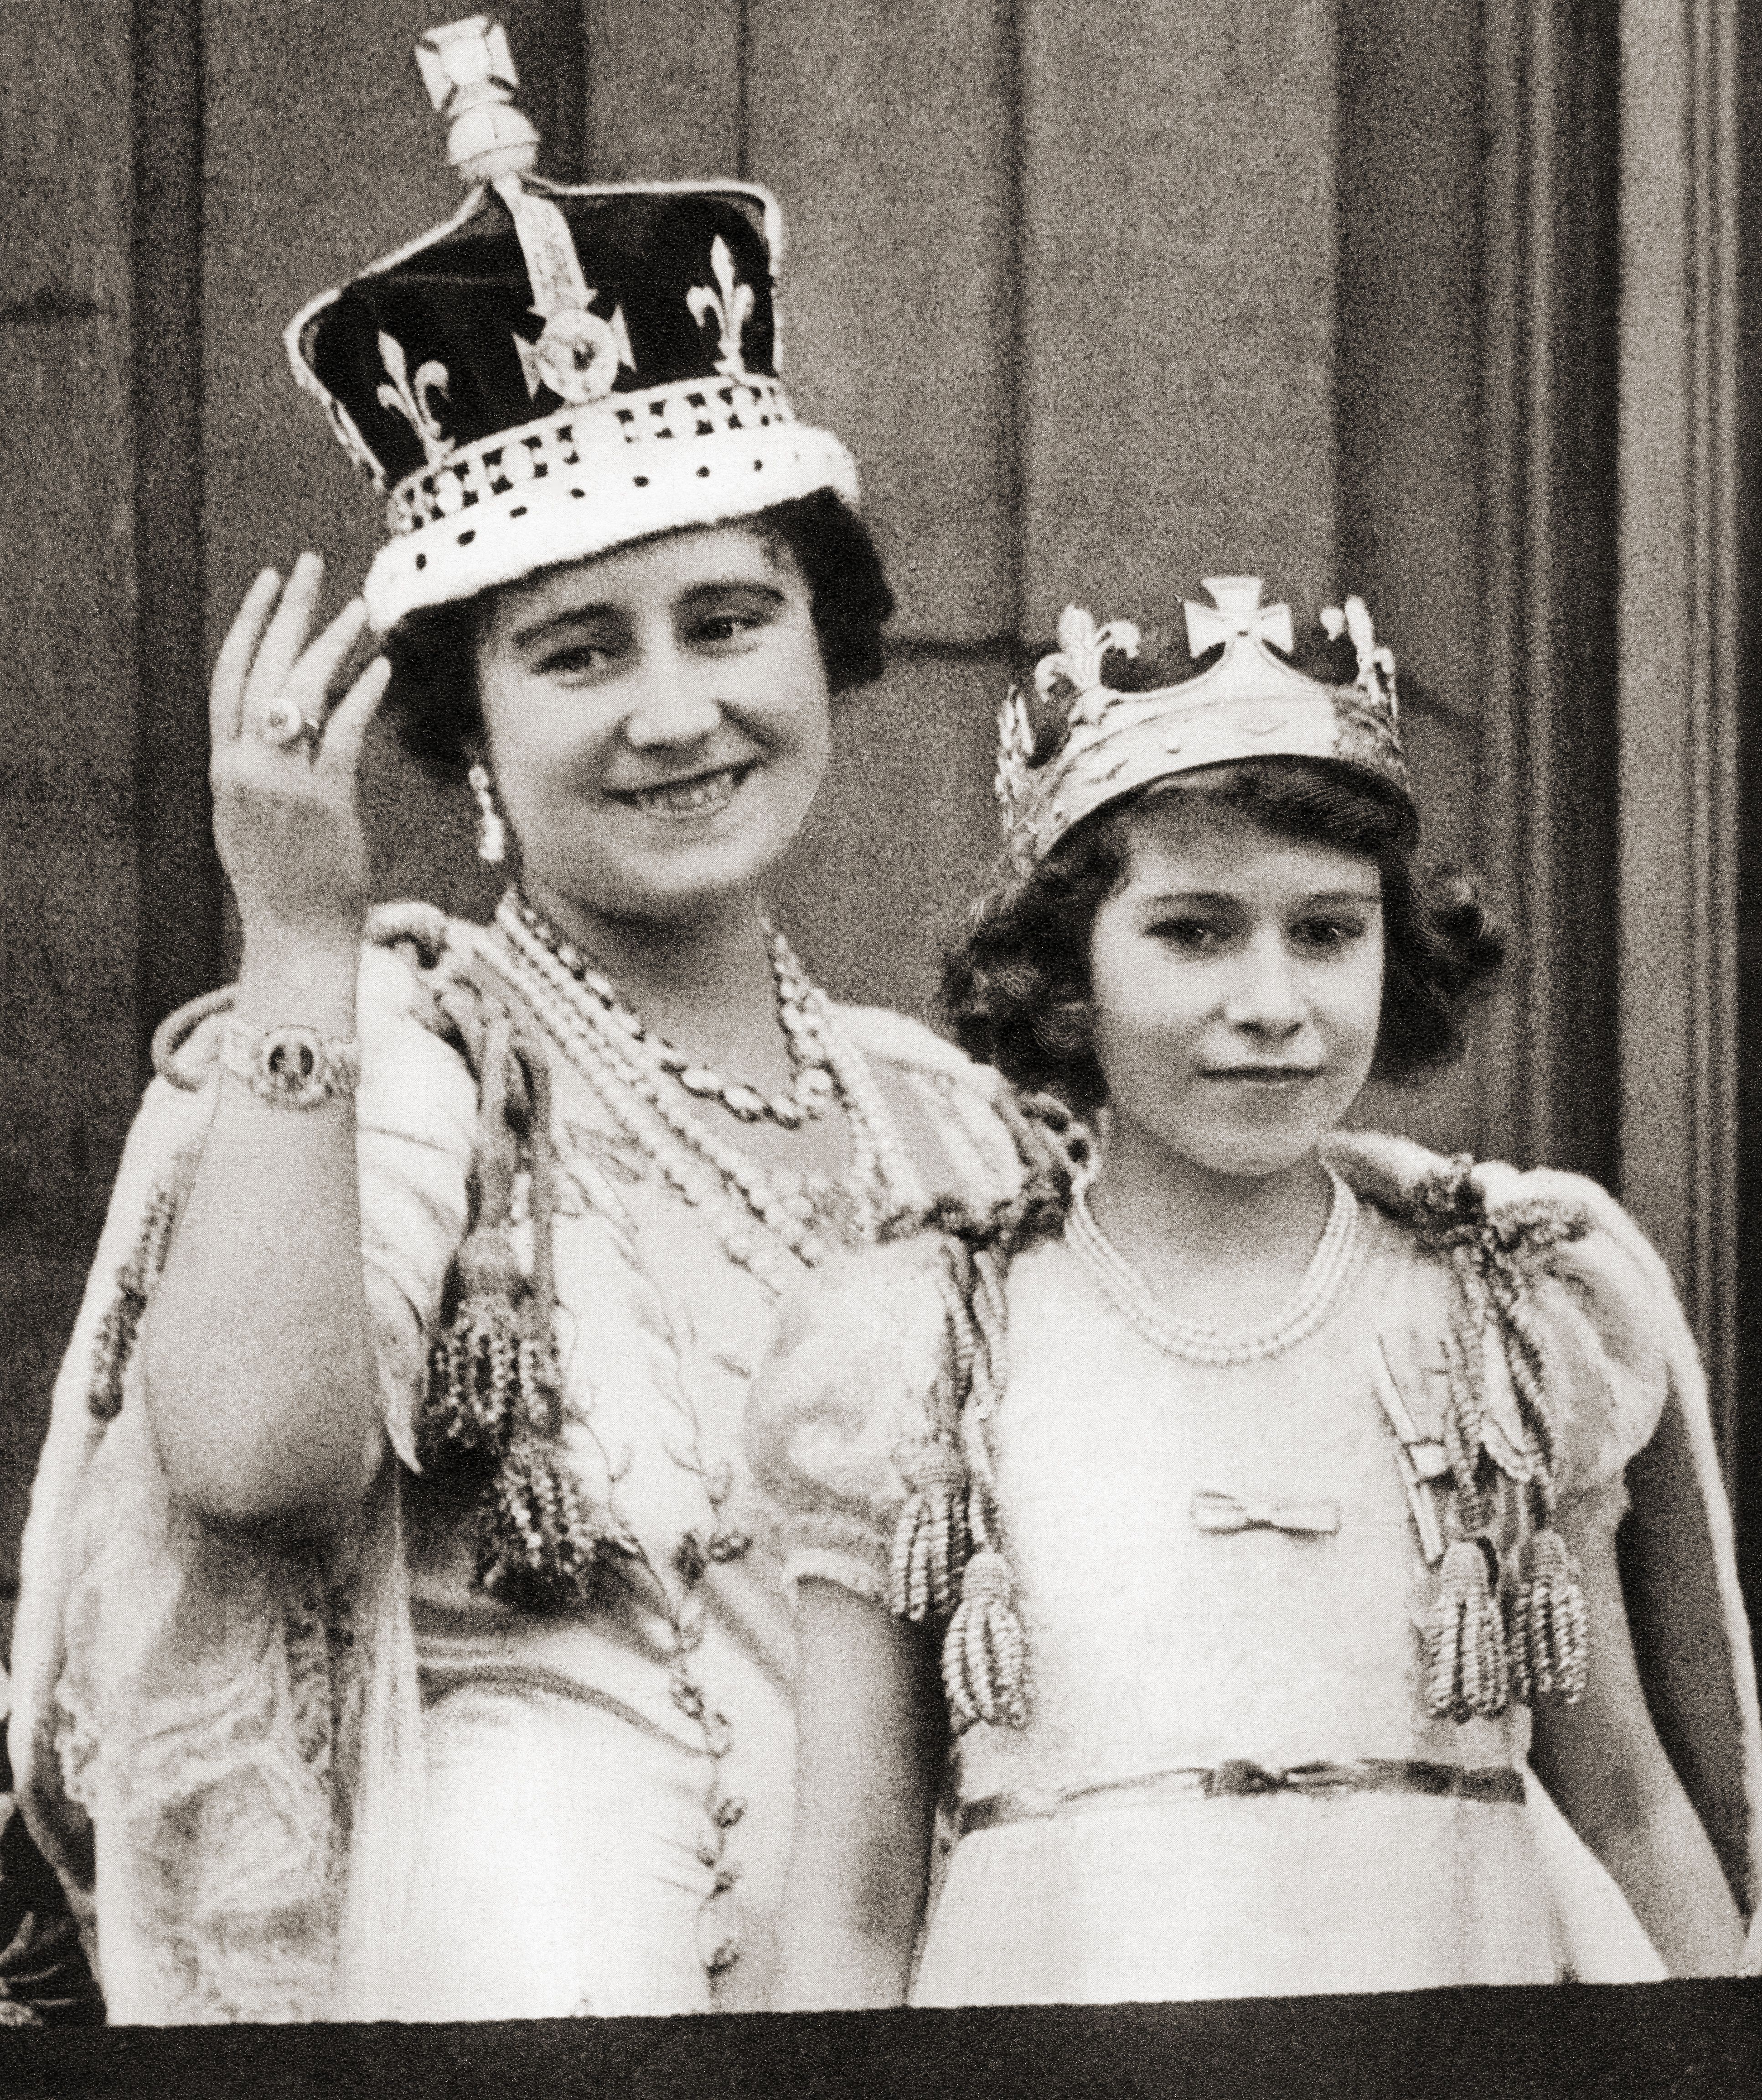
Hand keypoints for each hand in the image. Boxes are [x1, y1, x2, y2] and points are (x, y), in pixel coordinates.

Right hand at [209, 553, 391, 945]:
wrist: (293, 938)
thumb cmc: (283, 881)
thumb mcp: (252, 817)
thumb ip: (259, 768)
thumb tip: (283, 723)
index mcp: (225, 769)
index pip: (228, 679)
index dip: (248, 625)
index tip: (268, 581)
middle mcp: (244, 770)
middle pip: (260, 670)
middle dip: (286, 611)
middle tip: (310, 563)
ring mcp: (281, 786)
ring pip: (299, 695)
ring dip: (329, 645)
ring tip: (358, 608)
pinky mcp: (323, 805)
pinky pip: (342, 738)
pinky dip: (360, 698)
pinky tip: (381, 670)